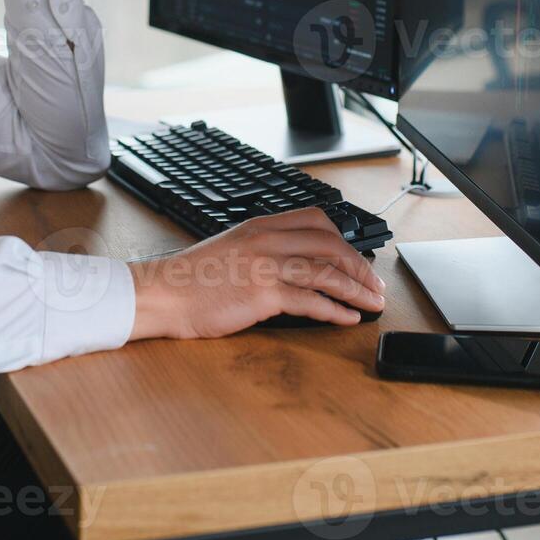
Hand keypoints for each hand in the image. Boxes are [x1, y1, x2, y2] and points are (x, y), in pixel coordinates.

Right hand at [127, 207, 388, 339]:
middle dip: (359, 266)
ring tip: (373, 303)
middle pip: (330, 245)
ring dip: (356, 289)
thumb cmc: (193, 278)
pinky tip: (347, 319)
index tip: (357, 258)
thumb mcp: (232, 249)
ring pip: (326, 271)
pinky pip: (310, 300)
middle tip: (375, 284)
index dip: (344, 240)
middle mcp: (267, 240)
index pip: (316, 221)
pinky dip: (335, 310)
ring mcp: (265, 265)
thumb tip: (298, 265)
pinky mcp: (262, 294)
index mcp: (260, 226)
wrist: (164, 293)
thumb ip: (264, 250)